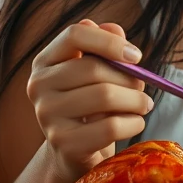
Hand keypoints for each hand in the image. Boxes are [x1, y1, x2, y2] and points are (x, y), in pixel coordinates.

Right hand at [27, 20, 153, 182]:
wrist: (74, 152)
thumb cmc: (91, 104)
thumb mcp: (97, 72)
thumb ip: (106, 45)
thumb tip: (115, 30)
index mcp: (45, 61)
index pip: (74, 34)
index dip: (110, 42)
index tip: (136, 57)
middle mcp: (38, 85)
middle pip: (94, 68)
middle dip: (130, 78)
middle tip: (143, 87)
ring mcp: (46, 115)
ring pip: (105, 96)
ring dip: (136, 100)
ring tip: (143, 105)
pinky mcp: (62, 142)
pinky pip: (110, 126)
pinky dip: (133, 123)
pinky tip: (135, 123)